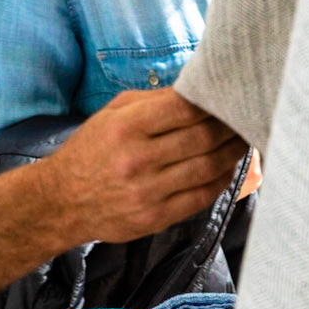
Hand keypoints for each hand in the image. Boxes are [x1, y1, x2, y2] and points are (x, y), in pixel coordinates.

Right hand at [42, 89, 247, 246]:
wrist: (62, 201)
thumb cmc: (90, 151)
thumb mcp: (112, 113)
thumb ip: (154, 101)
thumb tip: (197, 92)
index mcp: (127, 126)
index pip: (186, 108)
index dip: (213, 101)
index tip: (228, 96)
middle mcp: (138, 159)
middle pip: (203, 138)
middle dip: (230, 126)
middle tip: (246, 117)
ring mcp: (148, 191)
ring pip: (208, 167)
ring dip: (233, 152)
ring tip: (244, 139)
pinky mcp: (156, 217)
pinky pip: (202, 196)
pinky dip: (221, 180)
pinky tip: (227, 167)